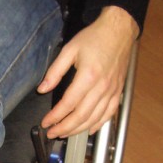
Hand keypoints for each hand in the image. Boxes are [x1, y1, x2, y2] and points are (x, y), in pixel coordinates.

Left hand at [38, 6, 138, 138]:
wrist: (119, 29)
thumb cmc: (95, 38)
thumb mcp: (69, 50)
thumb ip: (55, 71)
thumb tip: (42, 89)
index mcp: (88, 77)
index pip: (67, 104)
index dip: (55, 117)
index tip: (45, 123)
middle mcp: (101, 87)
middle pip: (80, 116)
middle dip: (64, 128)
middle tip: (52, 133)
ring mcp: (112, 91)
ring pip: (94, 119)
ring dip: (78, 130)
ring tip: (64, 133)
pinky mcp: (118, 92)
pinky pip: (108, 114)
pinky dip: (97, 125)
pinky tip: (88, 130)